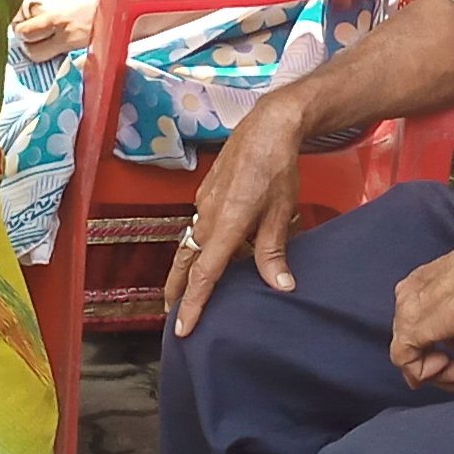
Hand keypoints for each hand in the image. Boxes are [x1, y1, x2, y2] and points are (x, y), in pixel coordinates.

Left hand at [10, 0, 100, 58]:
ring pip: (43, 57)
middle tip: (26, 30)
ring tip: (39, 36)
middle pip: (31, 50)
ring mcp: (73, 49)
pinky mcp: (81, 54)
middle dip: (25, 41)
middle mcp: (63, 37)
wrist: (128, 10)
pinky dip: (51, 51)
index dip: (19, 27)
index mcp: (58, 18)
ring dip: (36, 48)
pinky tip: (54, 39)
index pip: (26, 32)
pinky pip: (58, 57)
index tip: (19, 20)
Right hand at [166, 94, 307, 335]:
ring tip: (188, 289)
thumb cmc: (278, 168)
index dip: (193, 305)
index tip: (182, 329)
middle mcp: (207, 216)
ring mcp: (204, 202)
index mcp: (226, 224)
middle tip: (172, 314)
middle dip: (176, 290)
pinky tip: (218, 249)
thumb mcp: (281, 212)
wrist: (268, 125)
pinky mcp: (207, 192)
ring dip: (188, 267)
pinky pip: (200, 225)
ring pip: (191, 243)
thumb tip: (281, 287)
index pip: (204, 275)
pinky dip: (203, 244)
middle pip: (185, 261)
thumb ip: (273, 252)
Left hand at [389, 237, 453, 392]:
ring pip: (408, 356)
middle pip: (413, 344)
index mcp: (419, 286)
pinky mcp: (410, 329)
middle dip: (440, 367)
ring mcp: (405, 313)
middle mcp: (406, 297)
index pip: (420, 329)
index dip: (439, 351)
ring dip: (439, 374)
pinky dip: (428, 374)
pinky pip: (407, 362)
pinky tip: (450, 369)